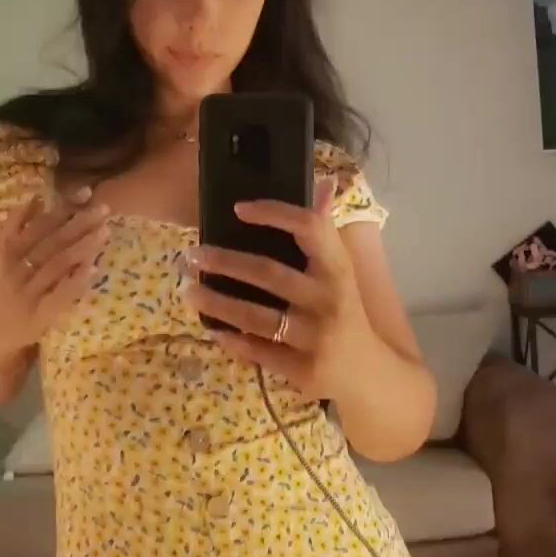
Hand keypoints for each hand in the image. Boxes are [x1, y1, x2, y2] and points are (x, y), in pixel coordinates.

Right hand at [0, 192, 111, 361]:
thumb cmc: (3, 292)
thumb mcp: (4, 258)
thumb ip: (18, 229)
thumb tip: (38, 197)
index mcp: (10, 252)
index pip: (38, 224)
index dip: (61, 207)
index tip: (85, 192)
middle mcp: (18, 269)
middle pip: (52, 242)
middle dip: (79, 223)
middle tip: (104, 209)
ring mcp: (28, 292)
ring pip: (57, 265)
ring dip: (82, 247)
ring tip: (104, 232)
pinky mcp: (39, 315)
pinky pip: (60, 296)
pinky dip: (76, 282)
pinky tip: (94, 270)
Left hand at [182, 177, 370, 400]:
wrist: (369, 372)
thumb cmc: (347, 312)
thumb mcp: (342, 271)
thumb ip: (325, 231)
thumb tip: (323, 184)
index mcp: (338, 269)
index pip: (309, 228)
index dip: (274, 213)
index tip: (239, 208)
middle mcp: (328, 299)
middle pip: (269, 273)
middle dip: (225, 262)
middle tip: (192, 255)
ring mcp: (315, 337)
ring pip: (257, 317)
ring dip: (217, 303)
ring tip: (187, 292)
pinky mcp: (303, 370)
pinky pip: (259, 352)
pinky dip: (233, 341)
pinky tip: (212, 330)